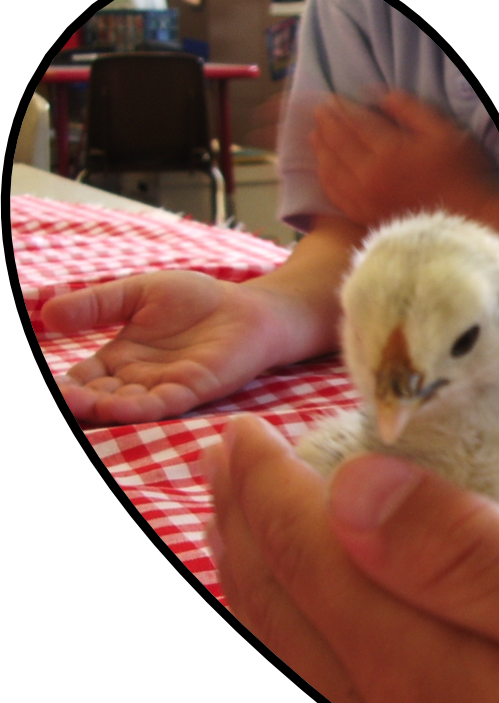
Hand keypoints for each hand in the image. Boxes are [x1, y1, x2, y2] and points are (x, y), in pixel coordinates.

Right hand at [43, 270, 289, 423]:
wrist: (249, 307)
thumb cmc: (197, 300)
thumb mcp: (136, 293)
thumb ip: (96, 304)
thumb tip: (46, 313)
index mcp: (120, 360)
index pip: (82, 379)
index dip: (63, 386)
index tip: (51, 387)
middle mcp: (137, 381)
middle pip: (96, 399)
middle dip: (74, 402)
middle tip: (60, 400)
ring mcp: (164, 388)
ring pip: (123, 407)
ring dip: (98, 409)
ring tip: (75, 404)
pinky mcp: (192, 391)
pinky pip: (160, 405)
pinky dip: (136, 408)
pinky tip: (114, 407)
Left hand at [206, 413, 498, 702]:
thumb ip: (476, 560)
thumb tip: (358, 488)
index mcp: (420, 672)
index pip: (309, 554)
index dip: (266, 485)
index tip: (245, 430)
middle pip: (277, 607)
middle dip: (242, 523)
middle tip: (226, 458)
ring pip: (280, 657)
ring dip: (249, 579)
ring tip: (235, 522)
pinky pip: (312, 699)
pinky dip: (277, 642)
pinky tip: (290, 623)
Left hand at [310, 90, 498, 226]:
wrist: (467, 223)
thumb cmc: (462, 175)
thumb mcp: (444, 131)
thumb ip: (410, 109)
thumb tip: (379, 96)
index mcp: (389, 151)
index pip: (354, 122)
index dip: (340, 108)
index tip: (331, 97)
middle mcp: (370, 175)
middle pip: (338, 144)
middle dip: (325, 124)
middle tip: (318, 111)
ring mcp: (365, 199)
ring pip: (331, 170)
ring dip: (320, 150)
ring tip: (315, 135)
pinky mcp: (367, 217)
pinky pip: (336, 196)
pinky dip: (325, 179)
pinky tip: (324, 170)